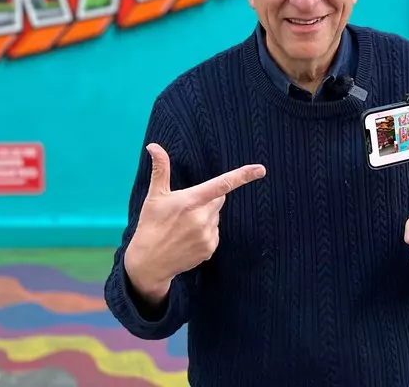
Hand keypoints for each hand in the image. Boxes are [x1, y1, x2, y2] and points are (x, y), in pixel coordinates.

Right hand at [125, 143, 265, 302]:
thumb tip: (154, 146)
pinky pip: (215, 233)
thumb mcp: (155, 196)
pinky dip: (205, 232)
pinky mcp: (210, 249)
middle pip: (218, 199)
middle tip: (186, 208)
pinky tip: (188, 237)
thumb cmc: (151, 225)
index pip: (221, 184)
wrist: (149, 262)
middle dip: (207, 200)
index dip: (242, 175)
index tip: (260, 169)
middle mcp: (202, 218)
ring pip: (216, 217)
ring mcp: (207, 235)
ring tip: (184, 226)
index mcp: (191, 201)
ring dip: (206, 217)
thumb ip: (161, 169)